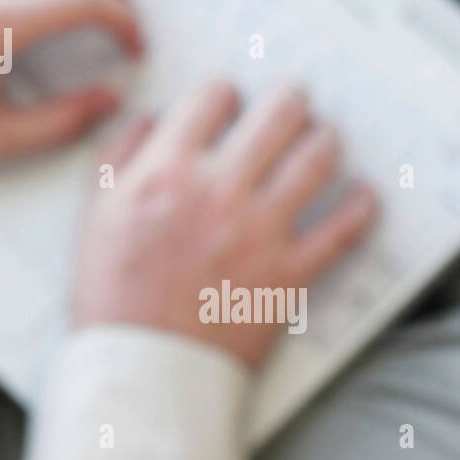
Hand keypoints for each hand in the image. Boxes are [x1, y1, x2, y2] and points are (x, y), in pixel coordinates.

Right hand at [73, 81, 377, 367]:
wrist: (141, 367)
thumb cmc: (114, 295)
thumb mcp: (95, 214)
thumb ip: (119, 156)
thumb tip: (147, 120)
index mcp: (167, 172)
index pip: (212, 98)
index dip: (223, 92)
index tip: (227, 101)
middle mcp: (219, 191)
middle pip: (277, 114)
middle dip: (289, 99)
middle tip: (292, 102)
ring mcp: (261, 230)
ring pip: (317, 159)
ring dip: (325, 138)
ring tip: (324, 136)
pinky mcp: (291, 272)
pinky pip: (344, 228)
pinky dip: (361, 206)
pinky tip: (364, 195)